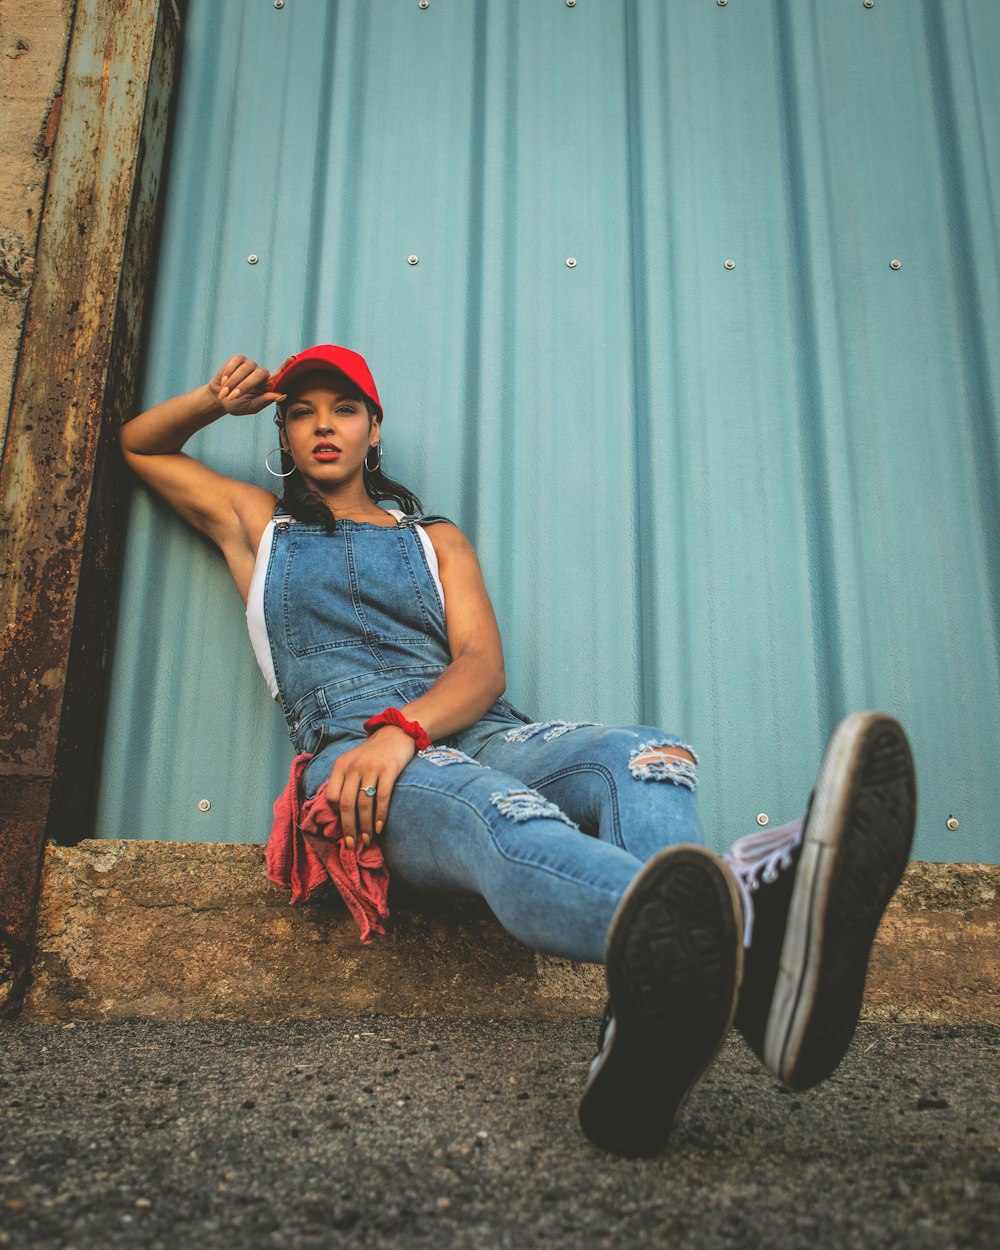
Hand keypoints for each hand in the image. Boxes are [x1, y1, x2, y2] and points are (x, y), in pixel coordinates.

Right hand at [207, 354, 291, 415]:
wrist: (219, 398)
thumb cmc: (236, 405)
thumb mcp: (250, 407)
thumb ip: (264, 402)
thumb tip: (280, 395)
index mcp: (268, 386)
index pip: (280, 375)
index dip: (287, 366)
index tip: (294, 358)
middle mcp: (261, 374)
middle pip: (260, 374)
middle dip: (245, 386)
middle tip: (233, 396)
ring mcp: (250, 365)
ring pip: (246, 368)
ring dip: (234, 382)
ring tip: (225, 393)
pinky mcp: (238, 359)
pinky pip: (235, 363)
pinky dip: (228, 373)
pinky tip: (223, 382)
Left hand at [325, 727, 416, 847]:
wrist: (397, 732)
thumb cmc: (374, 752)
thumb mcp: (353, 761)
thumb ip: (345, 780)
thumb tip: (341, 811)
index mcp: (341, 765)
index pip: (331, 796)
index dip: (336, 814)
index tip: (343, 825)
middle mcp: (353, 767)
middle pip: (347, 804)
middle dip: (348, 827)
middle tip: (352, 843)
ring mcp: (371, 768)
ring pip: (364, 803)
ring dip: (365, 825)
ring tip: (368, 839)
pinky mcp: (388, 769)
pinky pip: (382, 797)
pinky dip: (380, 815)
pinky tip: (380, 827)